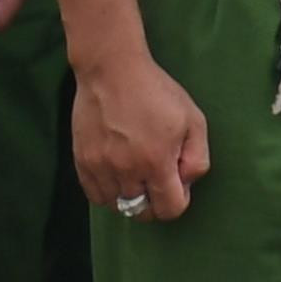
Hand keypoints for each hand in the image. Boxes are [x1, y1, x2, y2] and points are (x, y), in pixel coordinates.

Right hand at [71, 48, 208, 219]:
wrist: (111, 69)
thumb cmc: (156, 91)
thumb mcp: (193, 119)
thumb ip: (198, 158)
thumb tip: (185, 183)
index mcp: (156, 162)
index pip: (169, 209)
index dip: (178, 201)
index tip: (177, 184)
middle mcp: (126, 170)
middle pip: (141, 212)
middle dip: (154, 202)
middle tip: (156, 179)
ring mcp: (100, 166)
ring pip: (116, 205)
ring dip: (129, 197)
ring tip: (134, 174)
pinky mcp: (82, 160)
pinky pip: (94, 195)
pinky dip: (107, 192)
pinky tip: (115, 175)